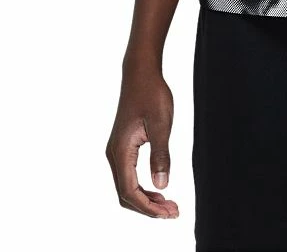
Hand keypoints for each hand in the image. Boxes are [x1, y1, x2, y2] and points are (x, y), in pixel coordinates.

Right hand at [105, 65, 179, 218]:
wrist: (140, 73)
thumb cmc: (151, 94)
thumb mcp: (162, 124)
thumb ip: (161, 155)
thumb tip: (162, 185)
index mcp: (121, 150)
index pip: (129, 190)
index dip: (148, 207)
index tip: (168, 213)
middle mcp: (114, 154)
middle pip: (125, 194)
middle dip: (148, 207)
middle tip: (173, 212)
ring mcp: (116, 151)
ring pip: (126, 186)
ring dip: (145, 199)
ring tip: (168, 205)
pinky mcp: (122, 146)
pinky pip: (128, 175)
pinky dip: (142, 187)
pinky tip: (158, 189)